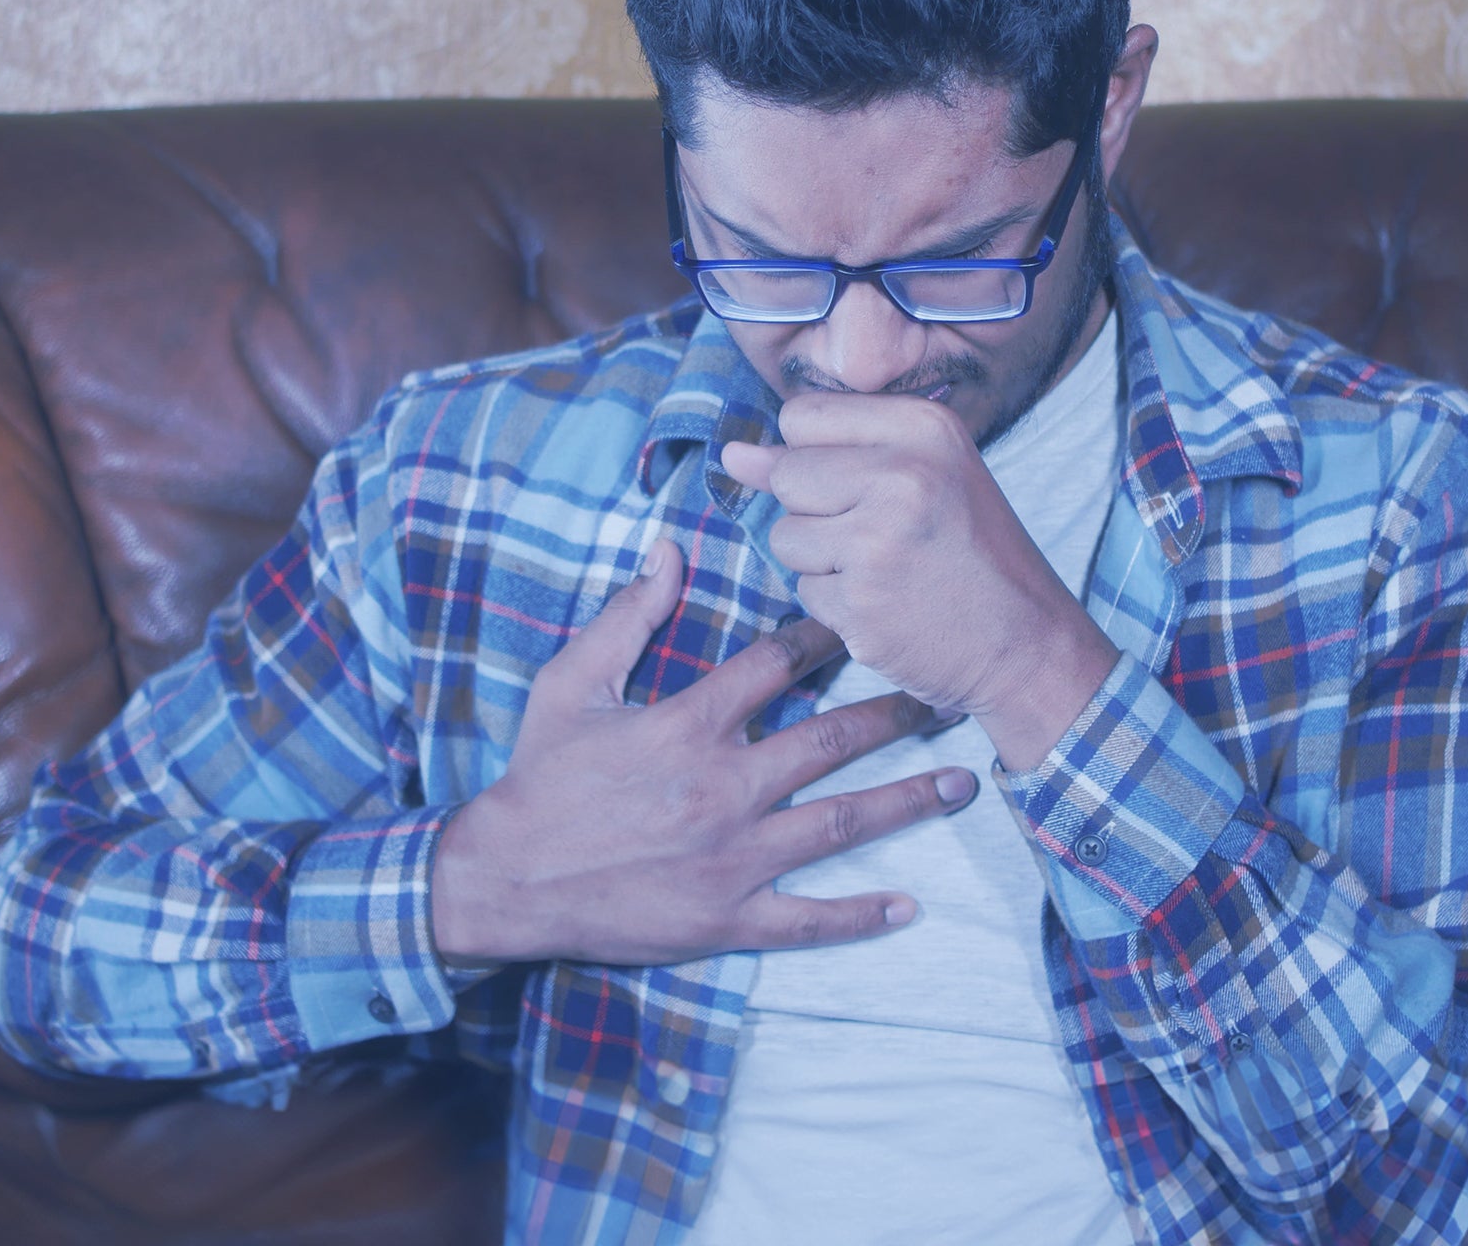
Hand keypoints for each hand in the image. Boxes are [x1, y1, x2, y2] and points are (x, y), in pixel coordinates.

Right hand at [429, 539, 979, 967]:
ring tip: (964, 782)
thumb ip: (629, 616)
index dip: (824, 637)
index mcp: (690, 724)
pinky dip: (859, 915)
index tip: (862, 622)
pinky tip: (908, 906)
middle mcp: (725, 787)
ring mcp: (732, 857)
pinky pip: (806, 918)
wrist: (503, 881)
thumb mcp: (572, 683)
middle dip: (896, 713)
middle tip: (946, 694)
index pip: (777, 665)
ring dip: (909, 800)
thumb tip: (669, 548)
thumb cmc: (540, 777)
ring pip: (841, 823)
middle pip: (833, 740)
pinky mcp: (726, 918)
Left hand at [720, 393, 1119, 771]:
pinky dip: (836, 606)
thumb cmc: (970, 552)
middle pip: (787, 475)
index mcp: (924, 426)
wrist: (1028, 643)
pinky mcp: (863, 600)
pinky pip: (804, 591)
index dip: (815, 456)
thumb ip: (824, 455)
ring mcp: (880, 537)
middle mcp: (904, 471)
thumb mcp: (921, 476)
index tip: (862, 485)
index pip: (802, 415)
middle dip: (814, 512)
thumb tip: (731, 454)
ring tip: (886, 569)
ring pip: (785, 536)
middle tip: (881, 535)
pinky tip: (888, 605)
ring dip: (821, 562)